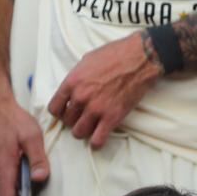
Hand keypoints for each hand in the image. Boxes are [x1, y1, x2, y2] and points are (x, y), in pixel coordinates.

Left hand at [47, 33, 161, 148]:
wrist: (142, 57)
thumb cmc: (117, 54)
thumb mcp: (88, 60)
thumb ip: (77, 77)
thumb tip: (72, 88)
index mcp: (72, 81)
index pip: (54, 108)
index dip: (61, 111)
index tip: (68, 111)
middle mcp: (81, 97)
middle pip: (67, 121)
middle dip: (74, 119)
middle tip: (84, 116)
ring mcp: (96, 108)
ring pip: (79, 132)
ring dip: (84, 130)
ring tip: (92, 125)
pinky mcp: (112, 117)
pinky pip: (97, 140)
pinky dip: (97, 141)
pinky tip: (100, 135)